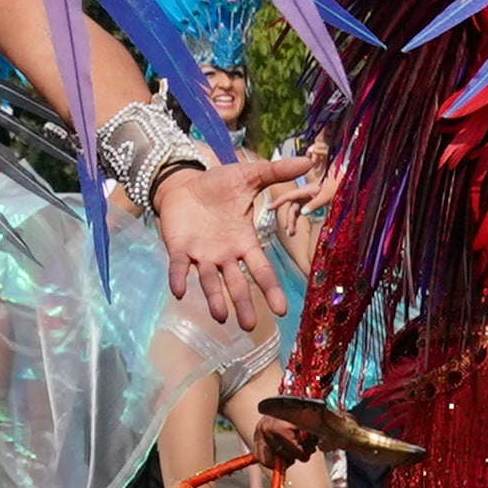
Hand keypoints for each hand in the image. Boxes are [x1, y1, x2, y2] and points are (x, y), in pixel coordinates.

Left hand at [151, 164, 275, 338]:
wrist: (185, 183)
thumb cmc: (219, 186)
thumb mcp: (249, 176)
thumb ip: (275, 172)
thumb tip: (309, 161)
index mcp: (244, 242)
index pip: (261, 269)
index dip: (270, 288)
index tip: (281, 309)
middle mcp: (224, 255)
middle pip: (236, 283)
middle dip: (242, 303)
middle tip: (248, 326)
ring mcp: (201, 254)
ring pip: (209, 281)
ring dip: (214, 298)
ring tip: (220, 316)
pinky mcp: (178, 249)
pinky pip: (178, 267)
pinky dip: (179, 279)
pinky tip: (179, 292)